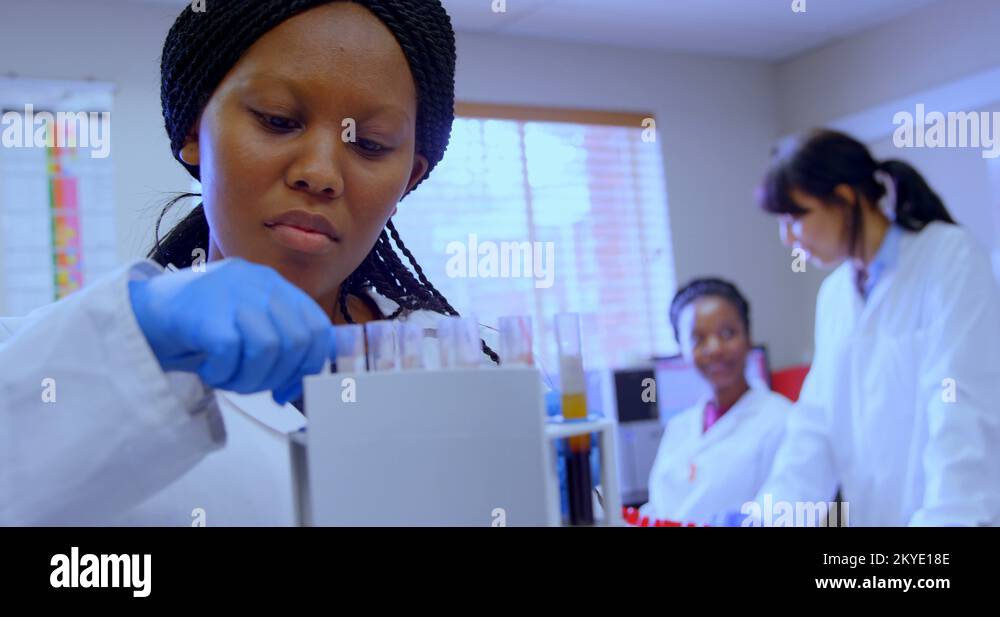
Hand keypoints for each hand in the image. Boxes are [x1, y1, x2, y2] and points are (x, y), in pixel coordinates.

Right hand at [128, 258, 335, 404]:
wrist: (142, 313)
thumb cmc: (199, 325)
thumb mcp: (247, 323)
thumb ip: (281, 337)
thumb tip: (314, 370)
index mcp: (273, 285)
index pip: (317, 327)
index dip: (309, 365)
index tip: (289, 388)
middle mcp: (257, 283)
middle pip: (297, 340)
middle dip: (279, 377)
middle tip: (253, 387)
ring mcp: (232, 294)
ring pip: (268, 349)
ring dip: (250, 379)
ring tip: (228, 380)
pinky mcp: (205, 312)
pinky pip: (231, 353)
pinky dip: (223, 373)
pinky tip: (209, 372)